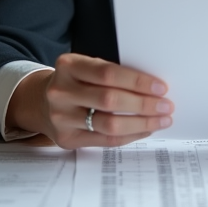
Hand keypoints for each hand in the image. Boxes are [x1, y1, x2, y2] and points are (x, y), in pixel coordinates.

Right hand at [8, 53, 173, 148]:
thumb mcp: (84, 68)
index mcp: (68, 66)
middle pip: (110, 100)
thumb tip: (154, 88)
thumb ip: (110, 74)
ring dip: (141, 123)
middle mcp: (61, 92)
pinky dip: (129, 135)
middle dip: (144, 104)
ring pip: (109, 125)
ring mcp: (61, 118)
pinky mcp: (66, 139)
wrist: (40, 102)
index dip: (137, 82)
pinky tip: (144, 130)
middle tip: (166, 105)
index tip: (160, 87)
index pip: (108, 74)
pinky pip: (105, 140)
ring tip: (161, 120)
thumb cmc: (74, 82)